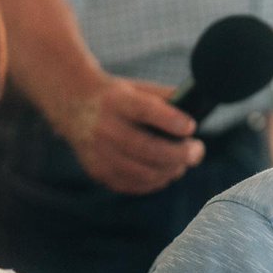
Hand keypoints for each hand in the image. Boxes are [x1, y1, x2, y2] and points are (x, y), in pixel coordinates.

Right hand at [51, 77, 205, 194]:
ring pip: (143, 172)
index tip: (191, 127)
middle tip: (196, 151)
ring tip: (181, 164)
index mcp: (117, 101)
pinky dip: (154, 182)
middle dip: (179, 154)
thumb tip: (198, 113)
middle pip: (148, 149)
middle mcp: (105, 127)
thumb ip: (167, 98)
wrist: (74, 105)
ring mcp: (99, 152)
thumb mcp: (139, 88)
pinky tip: (163, 172)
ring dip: (170, 171)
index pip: (145, 110)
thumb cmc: (119, 97)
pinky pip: (132, 184)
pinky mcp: (98, 171)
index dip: (171, 121)